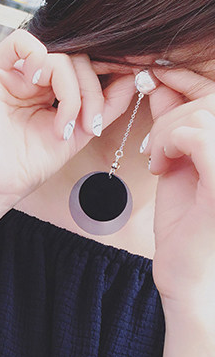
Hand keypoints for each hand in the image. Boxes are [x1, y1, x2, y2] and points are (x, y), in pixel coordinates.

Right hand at [0, 29, 135, 219]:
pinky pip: (20, 42)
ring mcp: (10, 72)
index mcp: (47, 87)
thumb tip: (135, 74)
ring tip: (64, 126)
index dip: (107, 72)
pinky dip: (40, 60)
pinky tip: (37, 89)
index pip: (84, 64)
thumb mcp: (81, 129)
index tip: (127, 89)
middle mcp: (28, 76)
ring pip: (58, 55)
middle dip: (91, 90)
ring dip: (72, 91)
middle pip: (75, 58)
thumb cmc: (31, 163)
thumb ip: (106, 102)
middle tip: (90, 125)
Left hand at [145, 68, 214, 310]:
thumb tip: (161, 85)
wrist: (190, 278)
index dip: (188, 79)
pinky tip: (161, 165)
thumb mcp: (180, 164)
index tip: (153, 78)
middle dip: (174, 113)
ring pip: (204, 115)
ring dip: (169, 131)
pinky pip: (199, 135)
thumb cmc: (187, 225)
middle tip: (153, 145)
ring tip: (157, 159)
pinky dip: (171, 142)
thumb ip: (176, 125)